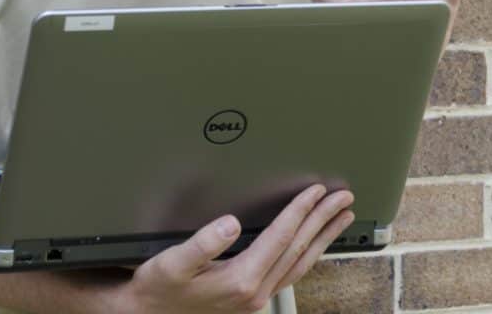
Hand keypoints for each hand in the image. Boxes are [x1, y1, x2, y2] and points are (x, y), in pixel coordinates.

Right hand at [112, 184, 352, 312]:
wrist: (149, 312)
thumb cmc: (158, 287)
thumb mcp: (172, 262)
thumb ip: (202, 244)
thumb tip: (231, 223)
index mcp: (240, 280)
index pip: (280, 238)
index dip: (300, 211)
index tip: (315, 191)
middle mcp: (255, 292)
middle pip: (298, 248)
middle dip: (322, 219)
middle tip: (342, 197)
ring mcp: (256, 297)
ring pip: (300, 262)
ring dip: (323, 236)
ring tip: (341, 217)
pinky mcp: (253, 297)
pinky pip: (292, 272)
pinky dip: (309, 253)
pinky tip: (314, 243)